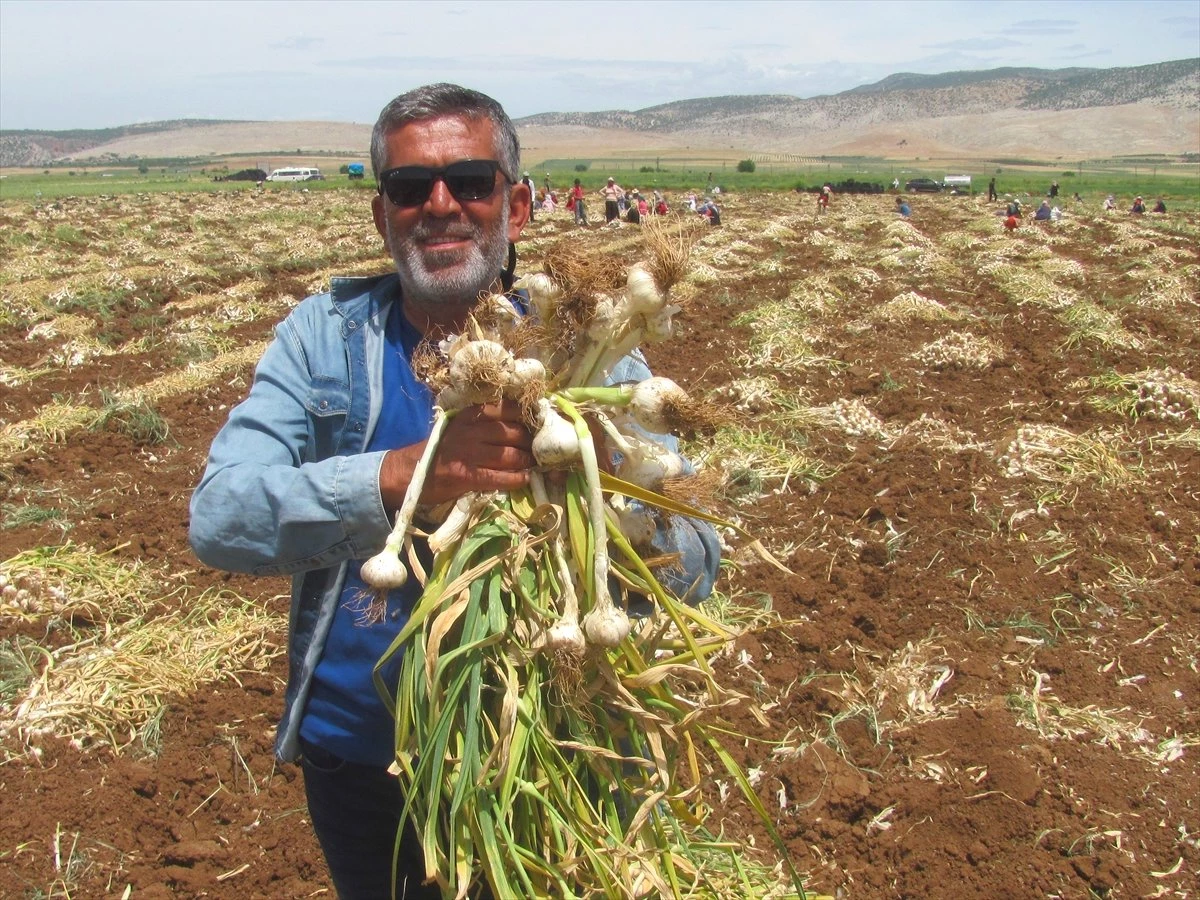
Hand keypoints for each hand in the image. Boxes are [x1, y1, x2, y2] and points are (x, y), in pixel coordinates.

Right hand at [380, 401, 533, 511]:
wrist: (410, 472)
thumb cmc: (440, 450)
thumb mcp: (458, 427)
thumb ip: (483, 425)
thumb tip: (518, 427)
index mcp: (469, 415)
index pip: (506, 408)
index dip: (526, 415)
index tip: (539, 421)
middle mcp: (471, 431)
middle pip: (513, 432)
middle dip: (530, 442)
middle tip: (539, 448)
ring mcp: (469, 453)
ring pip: (509, 455)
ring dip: (526, 461)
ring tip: (534, 464)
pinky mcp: (466, 475)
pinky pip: (499, 477)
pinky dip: (516, 479)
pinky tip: (525, 479)